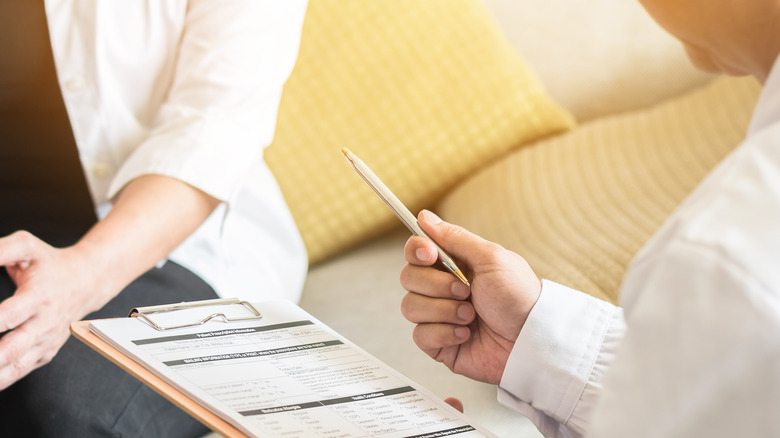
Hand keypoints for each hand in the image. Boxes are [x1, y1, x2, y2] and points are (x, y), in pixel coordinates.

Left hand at [0, 231, 111, 389]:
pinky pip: (19, 372)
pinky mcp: (44, 353)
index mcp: (39, 296)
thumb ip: (0, 250)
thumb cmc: (52, 265)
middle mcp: (44, 322)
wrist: (86, 282)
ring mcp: (45, 340)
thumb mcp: (27, 246)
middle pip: (12, 349)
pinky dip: (0, 379)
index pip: (9, 316)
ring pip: (15, 367)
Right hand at [400, 210, 540, 384]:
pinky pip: (420, 335)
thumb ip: (455, 237)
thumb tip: (424, 217)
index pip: (417, 251)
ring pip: (410, 307)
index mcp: (455, 265)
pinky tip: (466, 334)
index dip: (416, 250)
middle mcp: (442, 289)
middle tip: (466, 291)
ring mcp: (439, 316)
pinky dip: (444, 333)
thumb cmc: (519, 297)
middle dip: (436, 285)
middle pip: (408, 277)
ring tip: (470, 315)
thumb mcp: (491, 258)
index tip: (430, 254)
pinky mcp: (439, 343)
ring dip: (443, 310)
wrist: (532, 340)